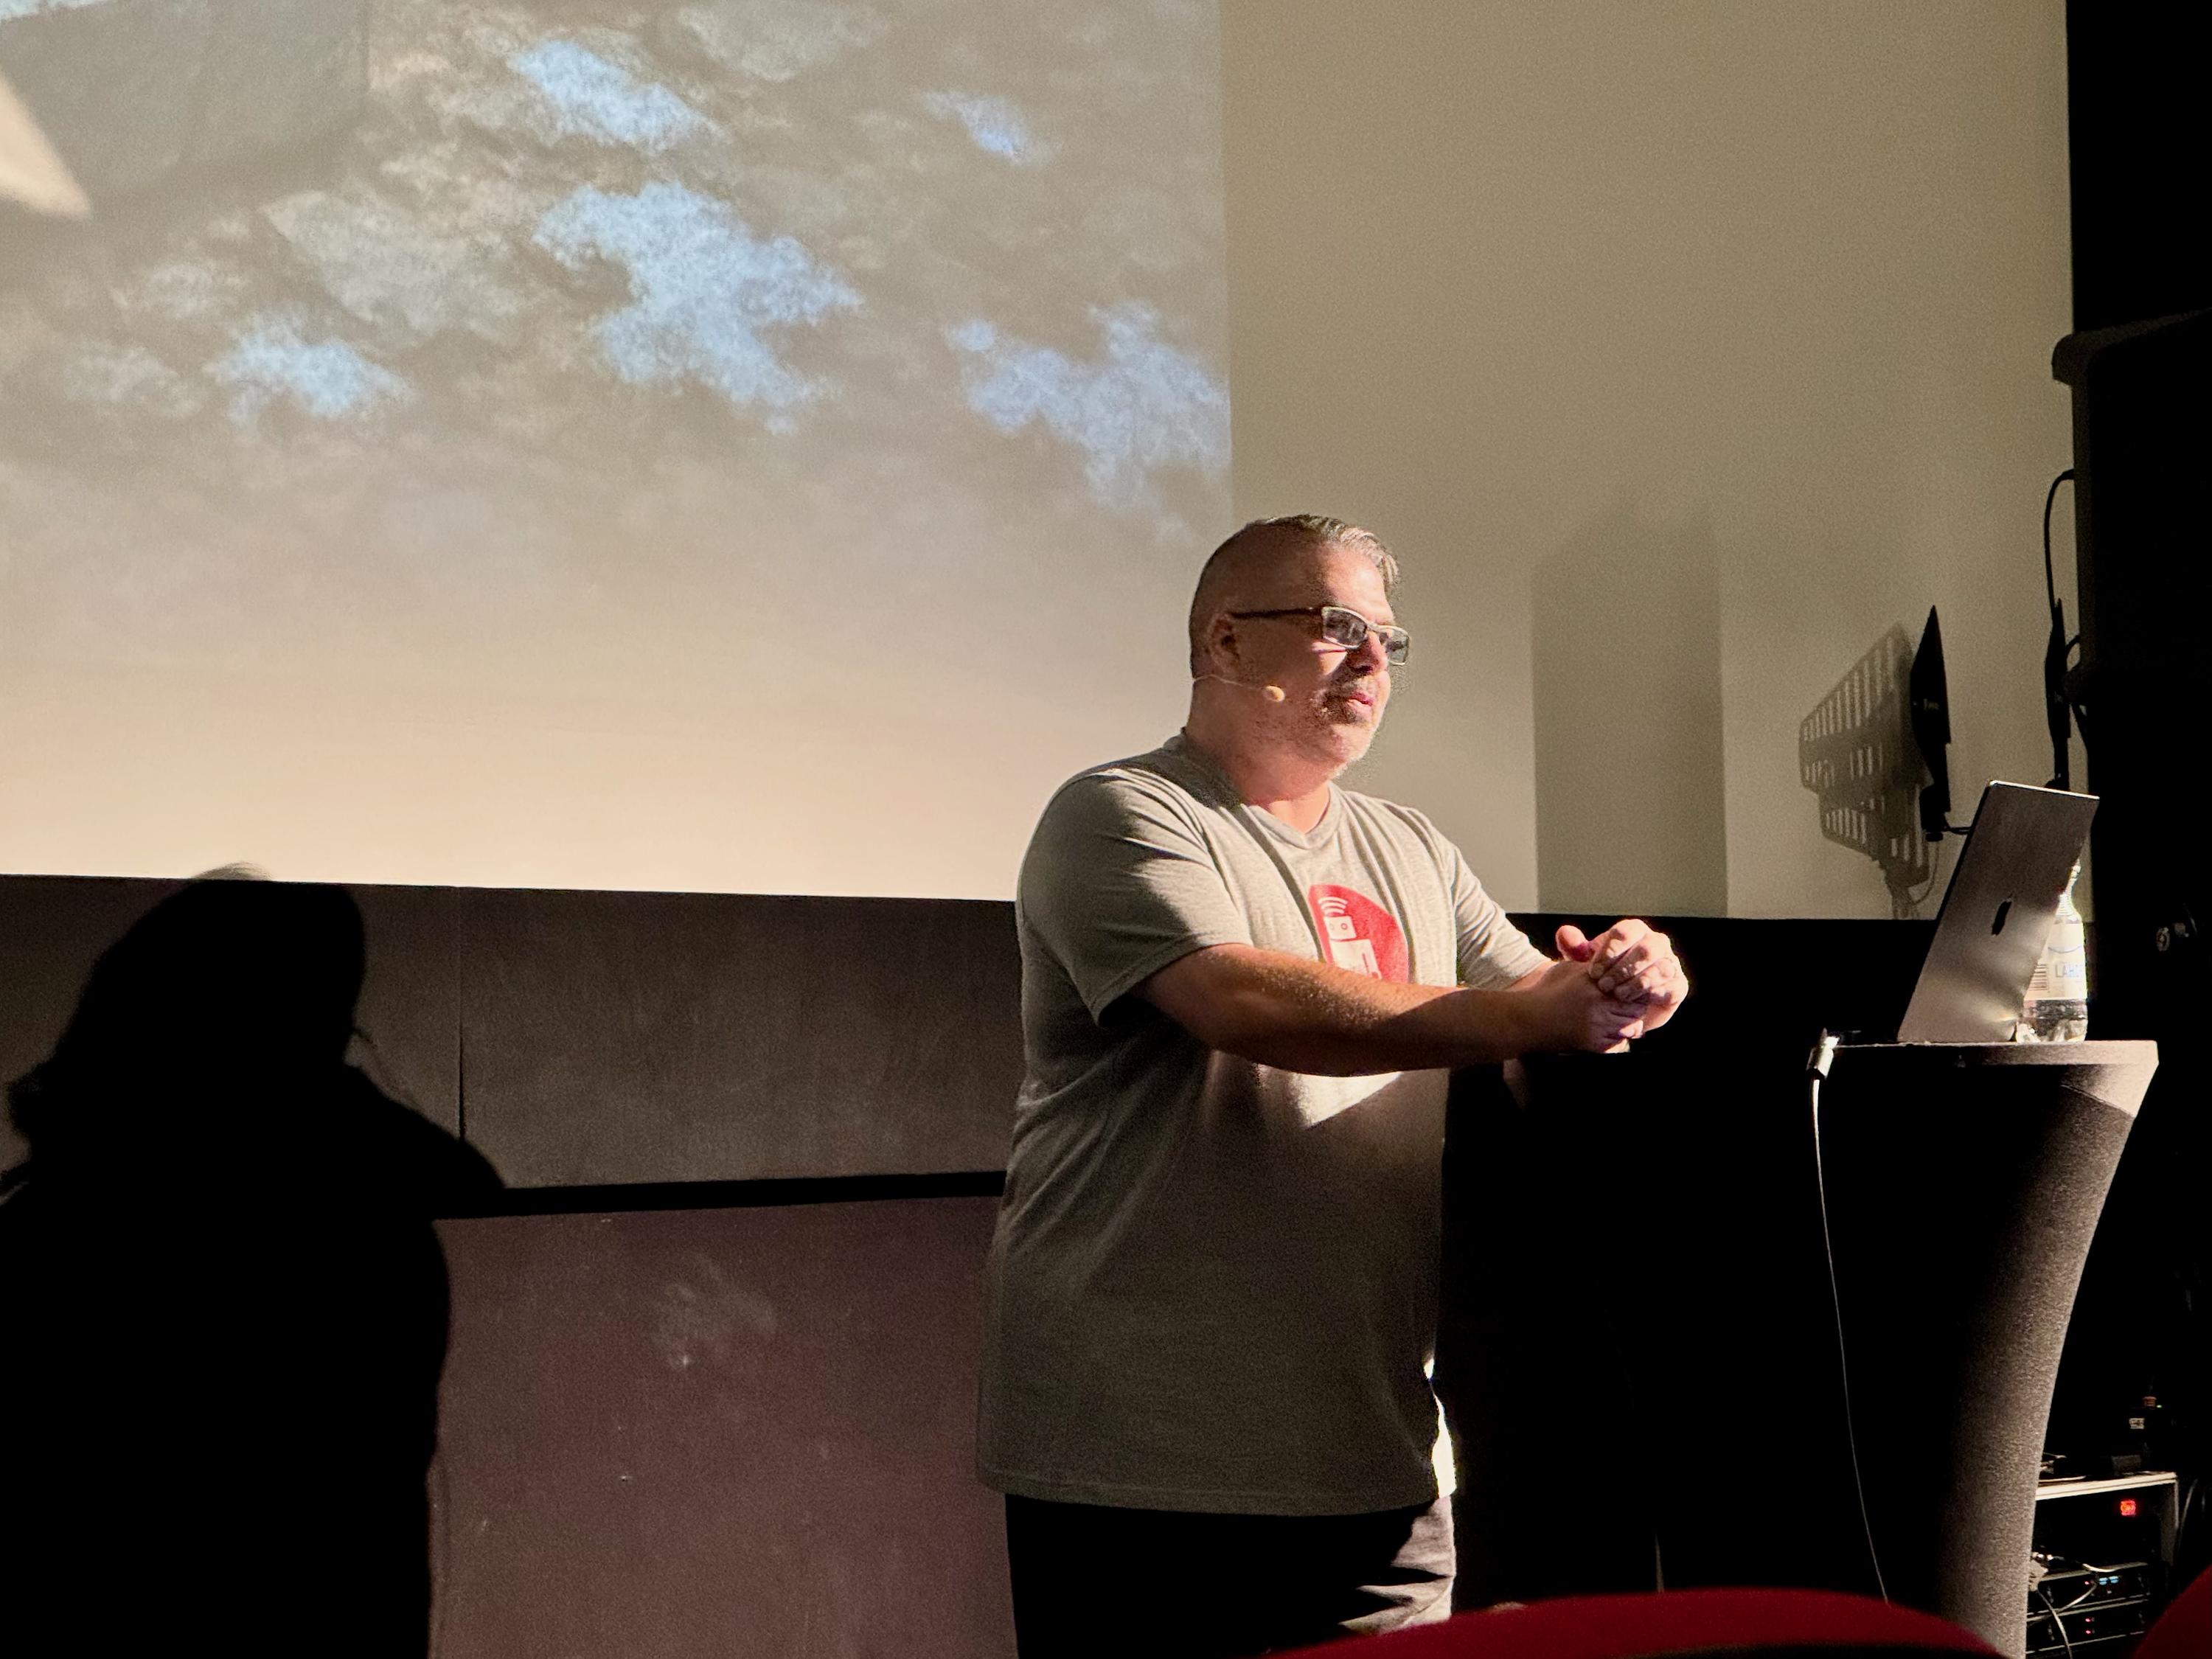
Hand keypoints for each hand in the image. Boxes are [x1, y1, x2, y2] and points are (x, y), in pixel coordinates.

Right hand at [1524, 955, 1647, 1053]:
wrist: (1527, 1020)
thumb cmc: (1547, 991)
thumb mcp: (1569, 969)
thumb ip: (1592, 965)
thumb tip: (1613, 960)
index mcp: (1594, 986)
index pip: (1631, 987)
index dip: (1634, 987)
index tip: (1630, 988)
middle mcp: (1598, 1007)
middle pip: (1636, 1009)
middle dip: (1635, 1007)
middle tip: (1630, 1004)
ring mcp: (1597, 1029)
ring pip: (1631, 1028)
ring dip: (1629, 1023)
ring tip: (1619, 1017)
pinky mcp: (1593, 1045)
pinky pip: (1618, 1043)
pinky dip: (1618, 1037)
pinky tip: (1609, 1029)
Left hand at [1556, 920, 1687, 1033]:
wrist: (1619, 1006)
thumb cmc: (1603, 977)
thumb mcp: (1585, 965)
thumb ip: (1574, 950)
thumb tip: (1564, 933)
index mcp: (1635, 931)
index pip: (1626, 931)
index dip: (1610, 951)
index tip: (1593, 971)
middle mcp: (1656, 944)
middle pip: (1647, 948)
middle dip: (1623, 968)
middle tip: (1603, 985)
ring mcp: (1670, 964)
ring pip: (1661, 967)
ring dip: (1637, 982)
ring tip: (1616, 994)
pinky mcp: (1678, 986)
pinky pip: (1672, 986)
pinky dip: (1651, 994)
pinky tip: (1633, 1002)